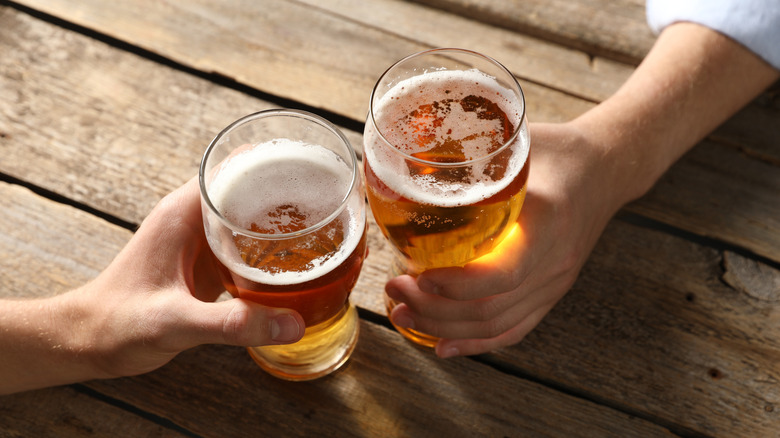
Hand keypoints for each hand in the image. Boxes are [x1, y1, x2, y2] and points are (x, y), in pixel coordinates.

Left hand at [22, 177, 303, 388]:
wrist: (88, 343)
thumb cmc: (117, 323)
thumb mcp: (176, 322)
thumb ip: (233, 324)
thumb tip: (294, 324)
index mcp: (184, 212)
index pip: (235, 167)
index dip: (275, 162)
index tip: (315, 167)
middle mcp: (196, 219)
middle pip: (253, 189)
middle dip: (292, 192)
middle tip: (335, 202)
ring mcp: (203, 242)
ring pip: (253, 218)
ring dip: (286, 222)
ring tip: (330, 228)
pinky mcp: (207, 266)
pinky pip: (249, 247)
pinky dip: (276, 251)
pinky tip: (301, 265)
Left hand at [385, 122, 621, 357]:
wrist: (605, 170)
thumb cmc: (555, 151)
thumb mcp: (517, 142)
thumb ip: (470, 155)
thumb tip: (404, 156)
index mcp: (548, 220)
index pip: (504, 273)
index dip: (456, 285)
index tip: (416, 275)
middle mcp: (555, 260)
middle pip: (492, 308)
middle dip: (435, 308)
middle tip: (394, 290)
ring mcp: (555, 283)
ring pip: (497, 324)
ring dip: (445, 327)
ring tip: (403, 313)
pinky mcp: (551, 293)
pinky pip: (514, 329)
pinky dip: (475, 343)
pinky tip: (442, 346)